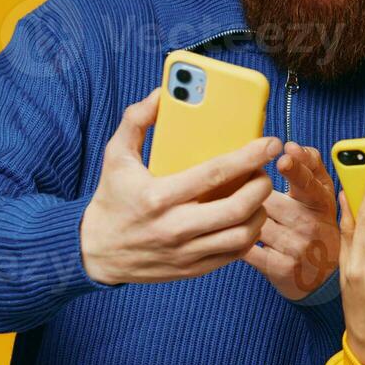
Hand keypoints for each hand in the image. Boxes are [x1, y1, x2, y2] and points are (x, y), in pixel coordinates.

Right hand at [79, 89, 280, 284]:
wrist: (95, 252)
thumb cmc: (112, 199)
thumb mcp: (116, 156)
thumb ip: (136, 121)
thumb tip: (161, 94)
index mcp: (158, 196)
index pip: (215, 173)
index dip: (249, 156)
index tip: (269, 143)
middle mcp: (174, 227)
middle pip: (237, 208)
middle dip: (261, 186)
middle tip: (263, 172)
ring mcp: (185, 252)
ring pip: (242, 236)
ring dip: (259, 213)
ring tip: (257, 196)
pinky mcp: (191, 269)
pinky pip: (233, 255)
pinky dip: (248, 235)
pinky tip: (247, 218)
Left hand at [242, 142, 340, 299]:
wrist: (322, 275)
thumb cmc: (317, 224)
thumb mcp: (322, 194)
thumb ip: (311, 165)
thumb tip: (293, 146)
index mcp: (320, 203)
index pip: (308, 182)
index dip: (296, 168)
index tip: (284, 157)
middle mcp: (310, 225)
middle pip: (269, 200)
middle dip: (254, 197)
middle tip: (251, 198)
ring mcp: (296, 248)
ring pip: (255, 222)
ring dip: (244, 218)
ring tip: (244, 217)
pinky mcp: (279, 268)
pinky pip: (247, 247)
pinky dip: (237, 240)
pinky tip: (237, 236)